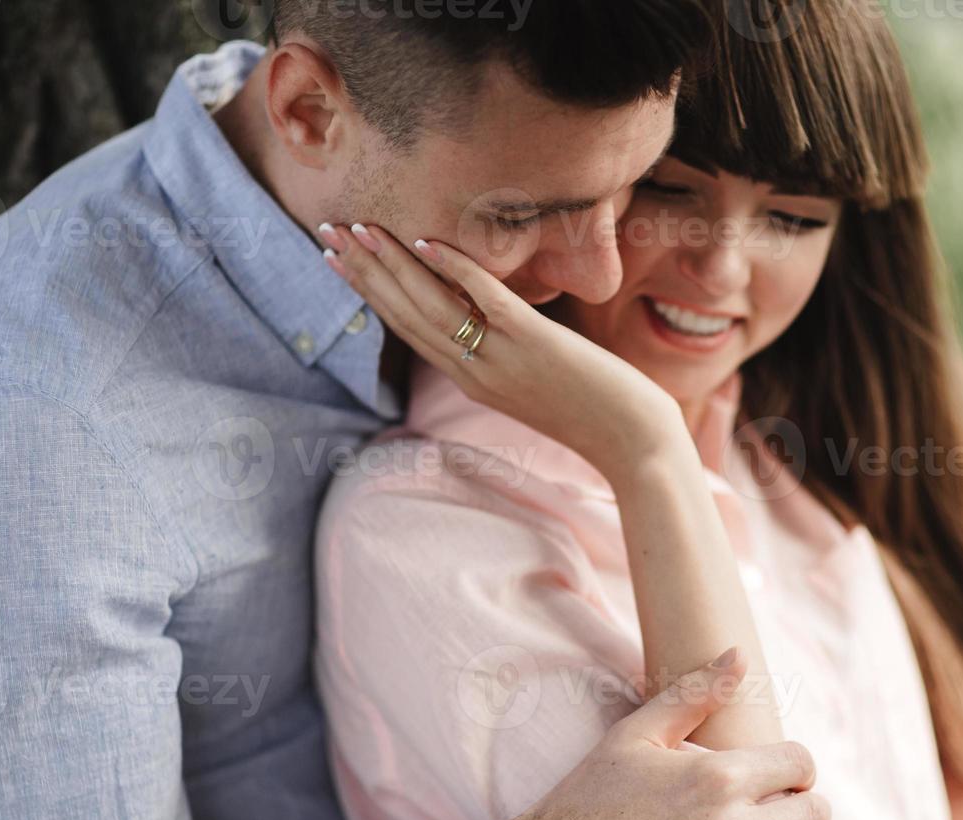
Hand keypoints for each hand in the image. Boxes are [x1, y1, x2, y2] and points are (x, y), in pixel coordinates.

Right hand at [319, 222, 683, 484]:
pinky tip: (426, 240)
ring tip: (359, 229)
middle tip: (328, 232)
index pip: (406, 328)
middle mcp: (475, 370)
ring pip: (432, 305)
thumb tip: (488, 318)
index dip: (369, 291)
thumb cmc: (595, 413)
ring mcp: (501, 359)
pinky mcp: (534, 344)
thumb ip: (503, 352)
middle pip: (405, 313)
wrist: (634, 447)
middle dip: (364, 271)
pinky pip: (485, 300)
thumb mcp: (534, 382)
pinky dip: (454, 268)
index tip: (338, 259)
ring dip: (391, 264)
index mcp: (471, 378)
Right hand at [492, 647, 843, 819]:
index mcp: (715, 777)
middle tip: (794, 817)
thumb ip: (692, 694)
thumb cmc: (585, 804)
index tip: (787, 779)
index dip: (797, 767)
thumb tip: (740, 656)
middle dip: (809, 810)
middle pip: (814, 817)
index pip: (799, 764)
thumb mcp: (633, 737)